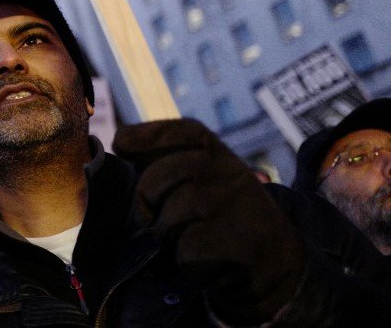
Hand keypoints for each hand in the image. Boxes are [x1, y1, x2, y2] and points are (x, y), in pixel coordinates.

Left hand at [113, 119, 304, 324]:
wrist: (275, 263)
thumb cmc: (223, 216)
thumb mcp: (206, 179)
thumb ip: (169, 160)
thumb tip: (120, 141)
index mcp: (221, 155)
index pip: (186, 131)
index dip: (149, 133)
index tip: (121, 143)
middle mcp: (229, 174)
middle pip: (164, 175)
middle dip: (145, 197)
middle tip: (148, 216)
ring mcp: (233, 209)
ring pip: (170, 216)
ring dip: (165, 234)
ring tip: (182, 239)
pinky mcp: (234, 246)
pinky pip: (185, 250)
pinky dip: (182, 260)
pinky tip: (198, 259)